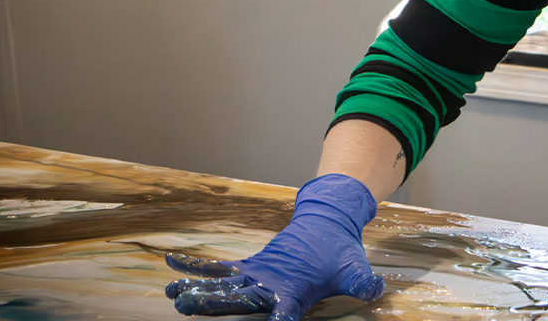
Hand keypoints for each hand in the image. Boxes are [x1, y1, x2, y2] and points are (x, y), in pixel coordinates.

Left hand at [165, 174, 384, 320]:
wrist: (330, 234)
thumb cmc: (341, 258)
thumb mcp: (354, 269)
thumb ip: (362, 281)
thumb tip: (376, 288)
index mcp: (294, 299)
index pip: (279, 319)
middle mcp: (269, 294)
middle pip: (236, 303)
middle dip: (210, 306)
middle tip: (184, 307)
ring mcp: (256, 280)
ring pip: (223, 288)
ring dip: (197, 291)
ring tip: (172, 295)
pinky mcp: (250, 266)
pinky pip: (219, 268)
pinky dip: (196, 266)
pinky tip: (172, 264)